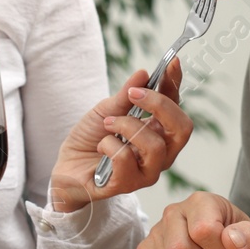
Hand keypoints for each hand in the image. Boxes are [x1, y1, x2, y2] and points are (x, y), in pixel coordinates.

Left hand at [49, 60, 193, 211]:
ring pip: (154, 146)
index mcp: (159, 132)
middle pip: (182, 129)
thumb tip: (144, 73)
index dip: (176, 84)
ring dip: (127, 127)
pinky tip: (101, 146)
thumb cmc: (91, 139)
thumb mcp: (106, 110)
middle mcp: (161, 152)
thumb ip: (126, 95)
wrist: (67, 166)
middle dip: (160, 106)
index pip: (177, 105)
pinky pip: (126, 160)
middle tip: (135, 95)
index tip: (171, 63)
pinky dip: (109, 145)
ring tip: (108, 124)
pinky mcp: (128, 184)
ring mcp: (147, 171)